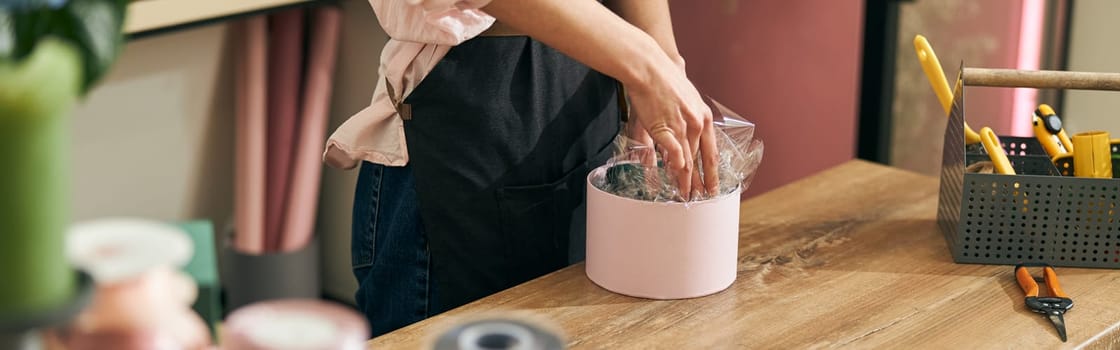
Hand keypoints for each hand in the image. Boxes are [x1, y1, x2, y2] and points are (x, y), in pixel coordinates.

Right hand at [624, 64, 717, 200]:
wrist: (650, 66)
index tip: (712, 188)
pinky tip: (674, 179)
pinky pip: (673, 154)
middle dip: (701, 182)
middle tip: (701, 199)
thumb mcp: (681, 101)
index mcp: (703, 118)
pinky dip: (674, 168)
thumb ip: (681, 125)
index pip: (711, 152)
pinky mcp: (666, 127)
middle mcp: (697, 124)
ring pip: (688, 160)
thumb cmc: (664, 80)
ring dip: (686, 180)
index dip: (712, 172)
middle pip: (700, 159)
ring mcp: (682, 126)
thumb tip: (675, 143)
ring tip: (685, 195)